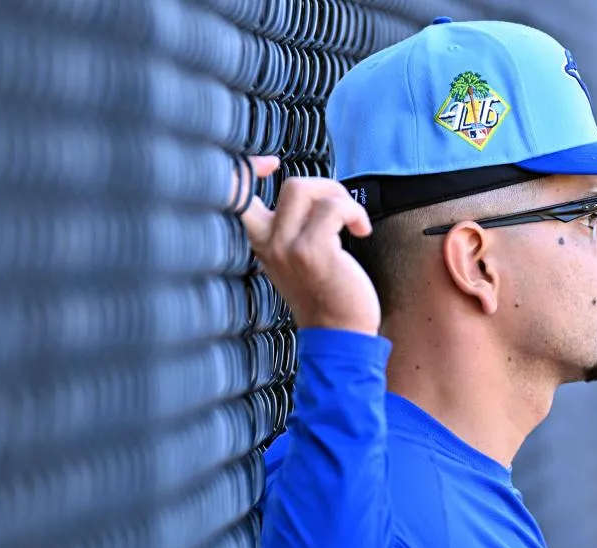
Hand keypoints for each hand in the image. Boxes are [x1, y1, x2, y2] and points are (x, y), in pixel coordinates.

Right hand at [233, 155, 380, 335]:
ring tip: (353, 221)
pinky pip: (334, 207)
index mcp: (263, 241)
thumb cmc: (328, 296)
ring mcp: (288, 246)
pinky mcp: (312, 250)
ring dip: (342, 199)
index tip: (268, 164)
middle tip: (343, 210)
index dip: (246, 169)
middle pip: (291, 185)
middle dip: (327, 188)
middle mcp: (269, 242)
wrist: (339, 335)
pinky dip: (355, 212)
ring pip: (310, 190)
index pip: (234, 196)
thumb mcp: (297, 260)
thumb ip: (293, 229)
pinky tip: (362, 230)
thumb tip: (314, 192)